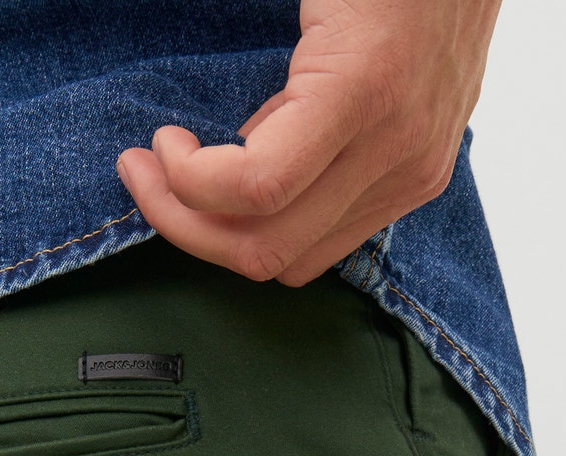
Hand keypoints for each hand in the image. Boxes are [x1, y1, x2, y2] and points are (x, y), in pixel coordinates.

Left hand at [116, 0, 501, 286]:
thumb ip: (264, 83)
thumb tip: (221, 154)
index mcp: (364, 90)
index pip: (256, 189)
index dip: (187, 184)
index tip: (159, 143)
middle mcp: (395, 150)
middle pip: (267, 250)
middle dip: (188, 226)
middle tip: (148, 177)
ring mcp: (413, 175)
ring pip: (294, 263)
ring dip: (227, 235)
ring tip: (191, 186)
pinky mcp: (418, 183)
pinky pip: (327, 241)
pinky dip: (276, 223)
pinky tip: (257, 178)